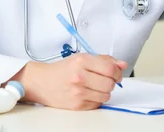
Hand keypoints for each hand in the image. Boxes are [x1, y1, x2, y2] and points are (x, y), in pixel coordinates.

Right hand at [11, 53, 127, 109]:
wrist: (42, 82)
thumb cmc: (62, 70)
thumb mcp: (81, 58)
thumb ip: (104, 60)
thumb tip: (122, 64)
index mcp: (82, 61)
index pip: (110, 69)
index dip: (118, 72)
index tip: (116, 73)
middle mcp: (80, 76)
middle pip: (110, 84)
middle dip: (111, 82)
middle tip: (105, 79)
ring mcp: (78, 92)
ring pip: (106, 95)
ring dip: (104, 91)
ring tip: (94, 86)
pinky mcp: (77, 105)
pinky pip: (98, 104)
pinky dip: (96, 98)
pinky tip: (88, 92)